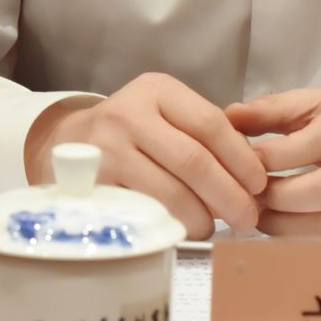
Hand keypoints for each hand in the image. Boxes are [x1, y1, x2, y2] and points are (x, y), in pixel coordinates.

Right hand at [25, 73, 268, 238]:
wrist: (62, 144)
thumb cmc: (129, 132)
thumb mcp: (162, 114)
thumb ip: (202, 133)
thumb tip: (252, 174)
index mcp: (157, 90)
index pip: (210, 124)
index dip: (241, 159)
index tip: (259, 185)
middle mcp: (129, 113)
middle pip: (194, 160)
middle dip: (229, 195)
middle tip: (247, 217)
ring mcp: (107, 148)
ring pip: (170, 190)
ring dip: (200, 216)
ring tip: (213, 226)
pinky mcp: (92, 182)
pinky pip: (142, 210)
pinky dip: (169, 225)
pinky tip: (182, 230)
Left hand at [225, 89, 320, 236]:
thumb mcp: (320, 102)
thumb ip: (274, 110)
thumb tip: (228, 117)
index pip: (319, 140)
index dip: (278, 155)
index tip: (244, 163)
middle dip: (284, 198)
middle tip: (249, 198)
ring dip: (290, 227)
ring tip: (258, 218)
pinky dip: (306, 243)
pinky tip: (279, 232)